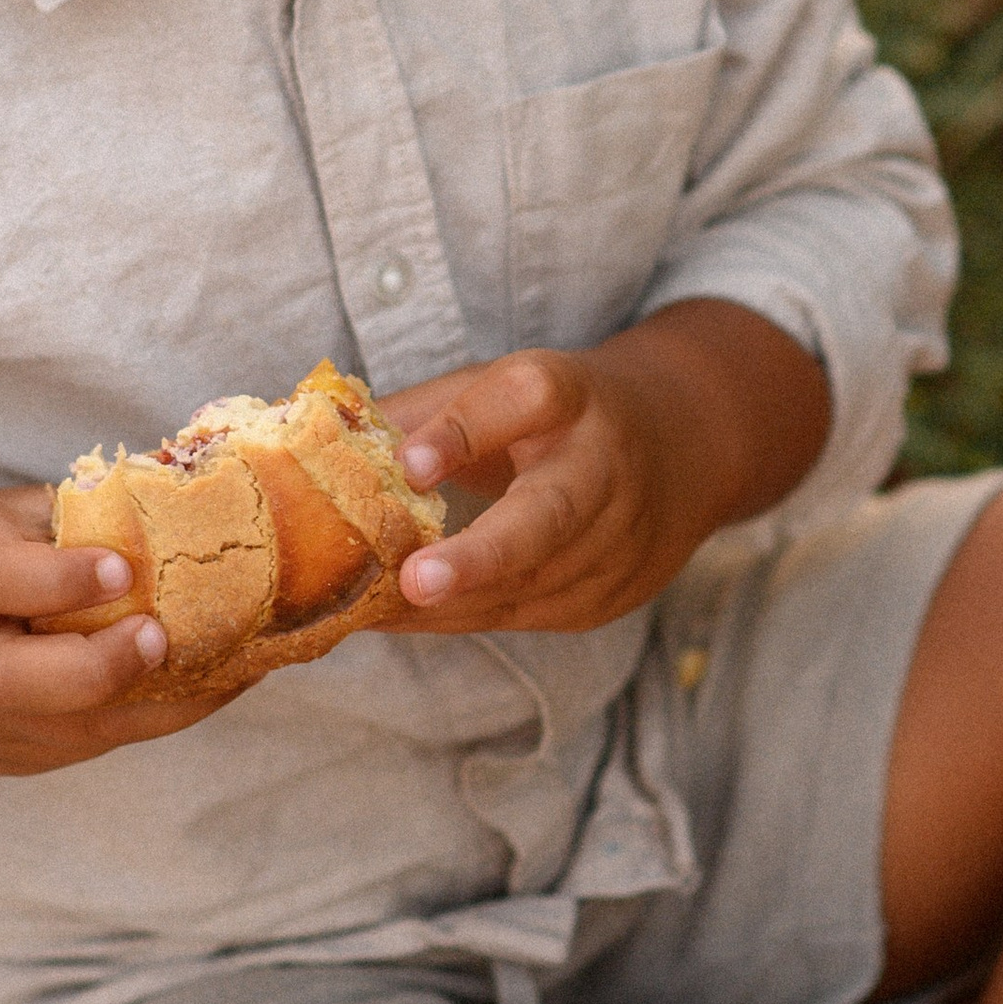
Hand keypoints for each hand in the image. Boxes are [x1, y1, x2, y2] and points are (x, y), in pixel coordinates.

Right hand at [0, 481, 245, 773]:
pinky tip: (227, 678)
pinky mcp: (15, 757)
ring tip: (244, 657)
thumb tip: (189, 487)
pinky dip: (165, 712)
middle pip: (16, 682)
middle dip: (96, 667)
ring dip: (164, 698)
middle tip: (161, 636)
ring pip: (72, 728)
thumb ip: (68, 516)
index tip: (117, 569)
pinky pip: (98, 742)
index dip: (53, 578)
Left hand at [380, 302, 828, 637]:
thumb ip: (419, 412)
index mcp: (572, 395)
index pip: (522, 402)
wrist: (687, 444)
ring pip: (528, 585)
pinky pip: (525, 616)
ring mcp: (618, 540)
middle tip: (414, 582)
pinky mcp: (611, 595)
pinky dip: (460, 617)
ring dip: (443, 603)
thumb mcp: (501, 385)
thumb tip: (315, 438)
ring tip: (361, 608)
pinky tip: (400, 618)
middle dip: (481, 555)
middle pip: (549, 515)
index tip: (409, 463)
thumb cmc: (560, 412)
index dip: (464, 432)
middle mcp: (604, 466)